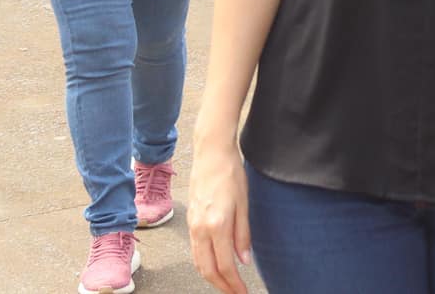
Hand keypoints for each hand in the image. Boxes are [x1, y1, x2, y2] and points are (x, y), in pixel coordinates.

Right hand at [187, 142, 253, 293]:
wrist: (210, 155)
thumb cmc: (231, 174)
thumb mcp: (244, 204)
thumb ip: (243, 235)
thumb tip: (244, 261)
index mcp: (217, 225)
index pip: (225, 265)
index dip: (234, 284)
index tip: (244, 292)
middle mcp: (200, 229)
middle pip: (208, 270)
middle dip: (222, 286)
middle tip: (236, 293)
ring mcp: (192, 226)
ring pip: (199, 262)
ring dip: (212, 278)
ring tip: (227, 285)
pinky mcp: (190, 222)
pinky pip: (195, 251)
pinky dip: (205, 264)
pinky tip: (216, 265)